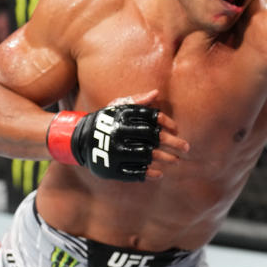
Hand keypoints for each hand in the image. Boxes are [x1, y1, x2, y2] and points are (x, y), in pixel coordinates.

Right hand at [46, 90, 187, 180]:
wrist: (79, 139)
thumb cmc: (106, 121)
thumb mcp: (117, 107)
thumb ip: (137, 101)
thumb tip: (156, 93)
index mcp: (122, 116)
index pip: (153, 118)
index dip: (168, 124)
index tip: (176, 130)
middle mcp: (119, 133)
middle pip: (155, 138)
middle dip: (174, 143)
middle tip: (187, 148)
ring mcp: (115, 152)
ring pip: (148, 156)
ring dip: (166, 159)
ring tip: (176, 160)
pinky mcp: (111, 169)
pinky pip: (135, 173)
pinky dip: (150, 174)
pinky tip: (159, 173)